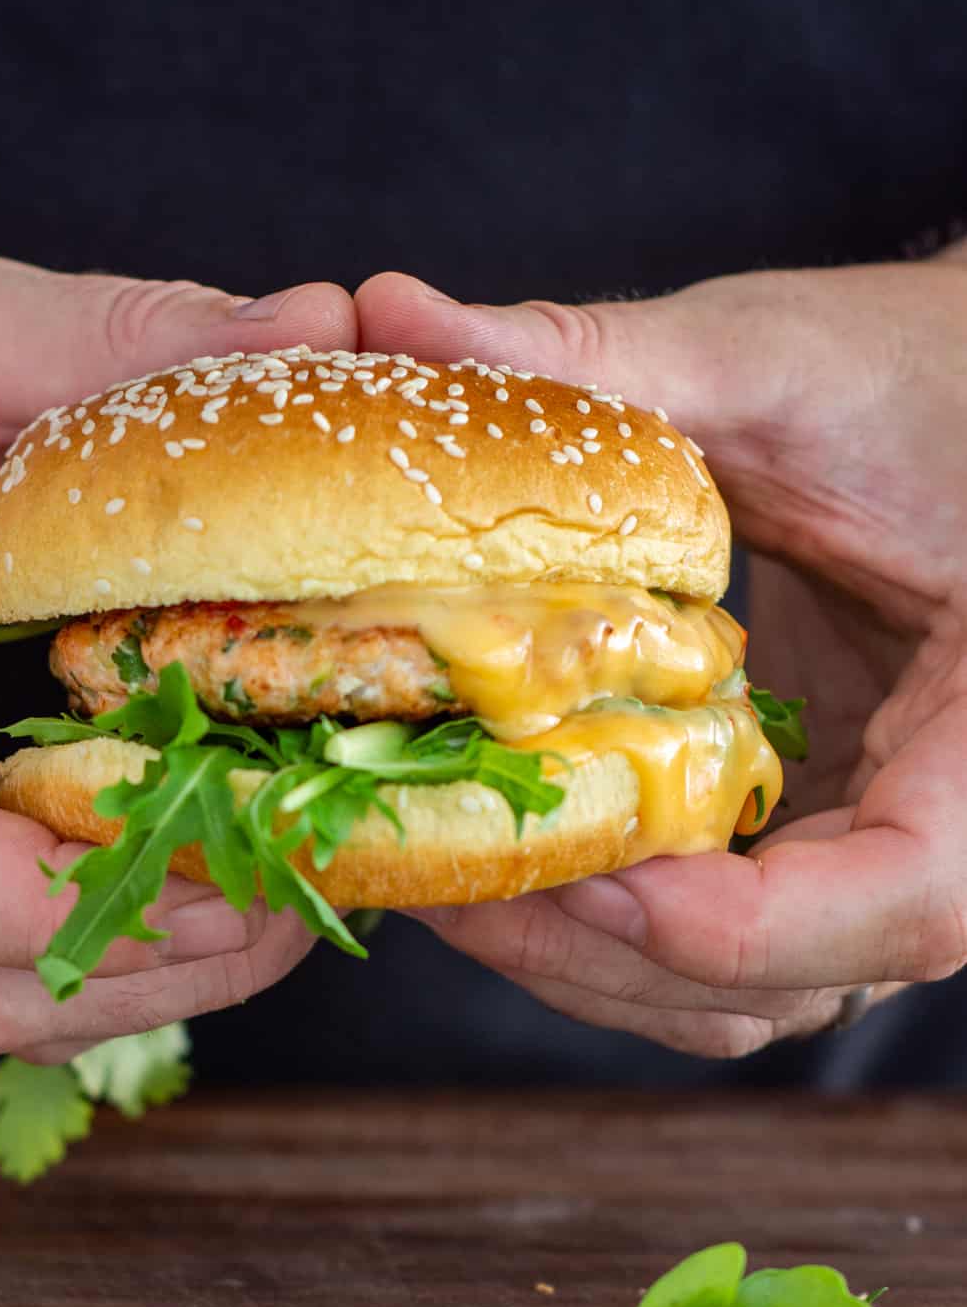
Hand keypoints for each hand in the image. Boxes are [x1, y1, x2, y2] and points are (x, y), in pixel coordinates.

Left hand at [354, 258, 966, 1055]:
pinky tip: (500, 841)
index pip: (909, 899)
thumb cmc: (918, 372)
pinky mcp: (811, 845)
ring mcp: (879, 854)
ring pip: (738, 995)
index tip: (592, 883)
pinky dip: (601, 932)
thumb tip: (397, 311)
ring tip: (443, 864)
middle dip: (602, 952)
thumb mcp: (776, 362)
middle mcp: (959, 824)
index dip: (740, 928)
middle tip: (442, 871)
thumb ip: (606, 362)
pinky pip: (714, 950)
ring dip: (583, 961)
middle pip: (790, 981)